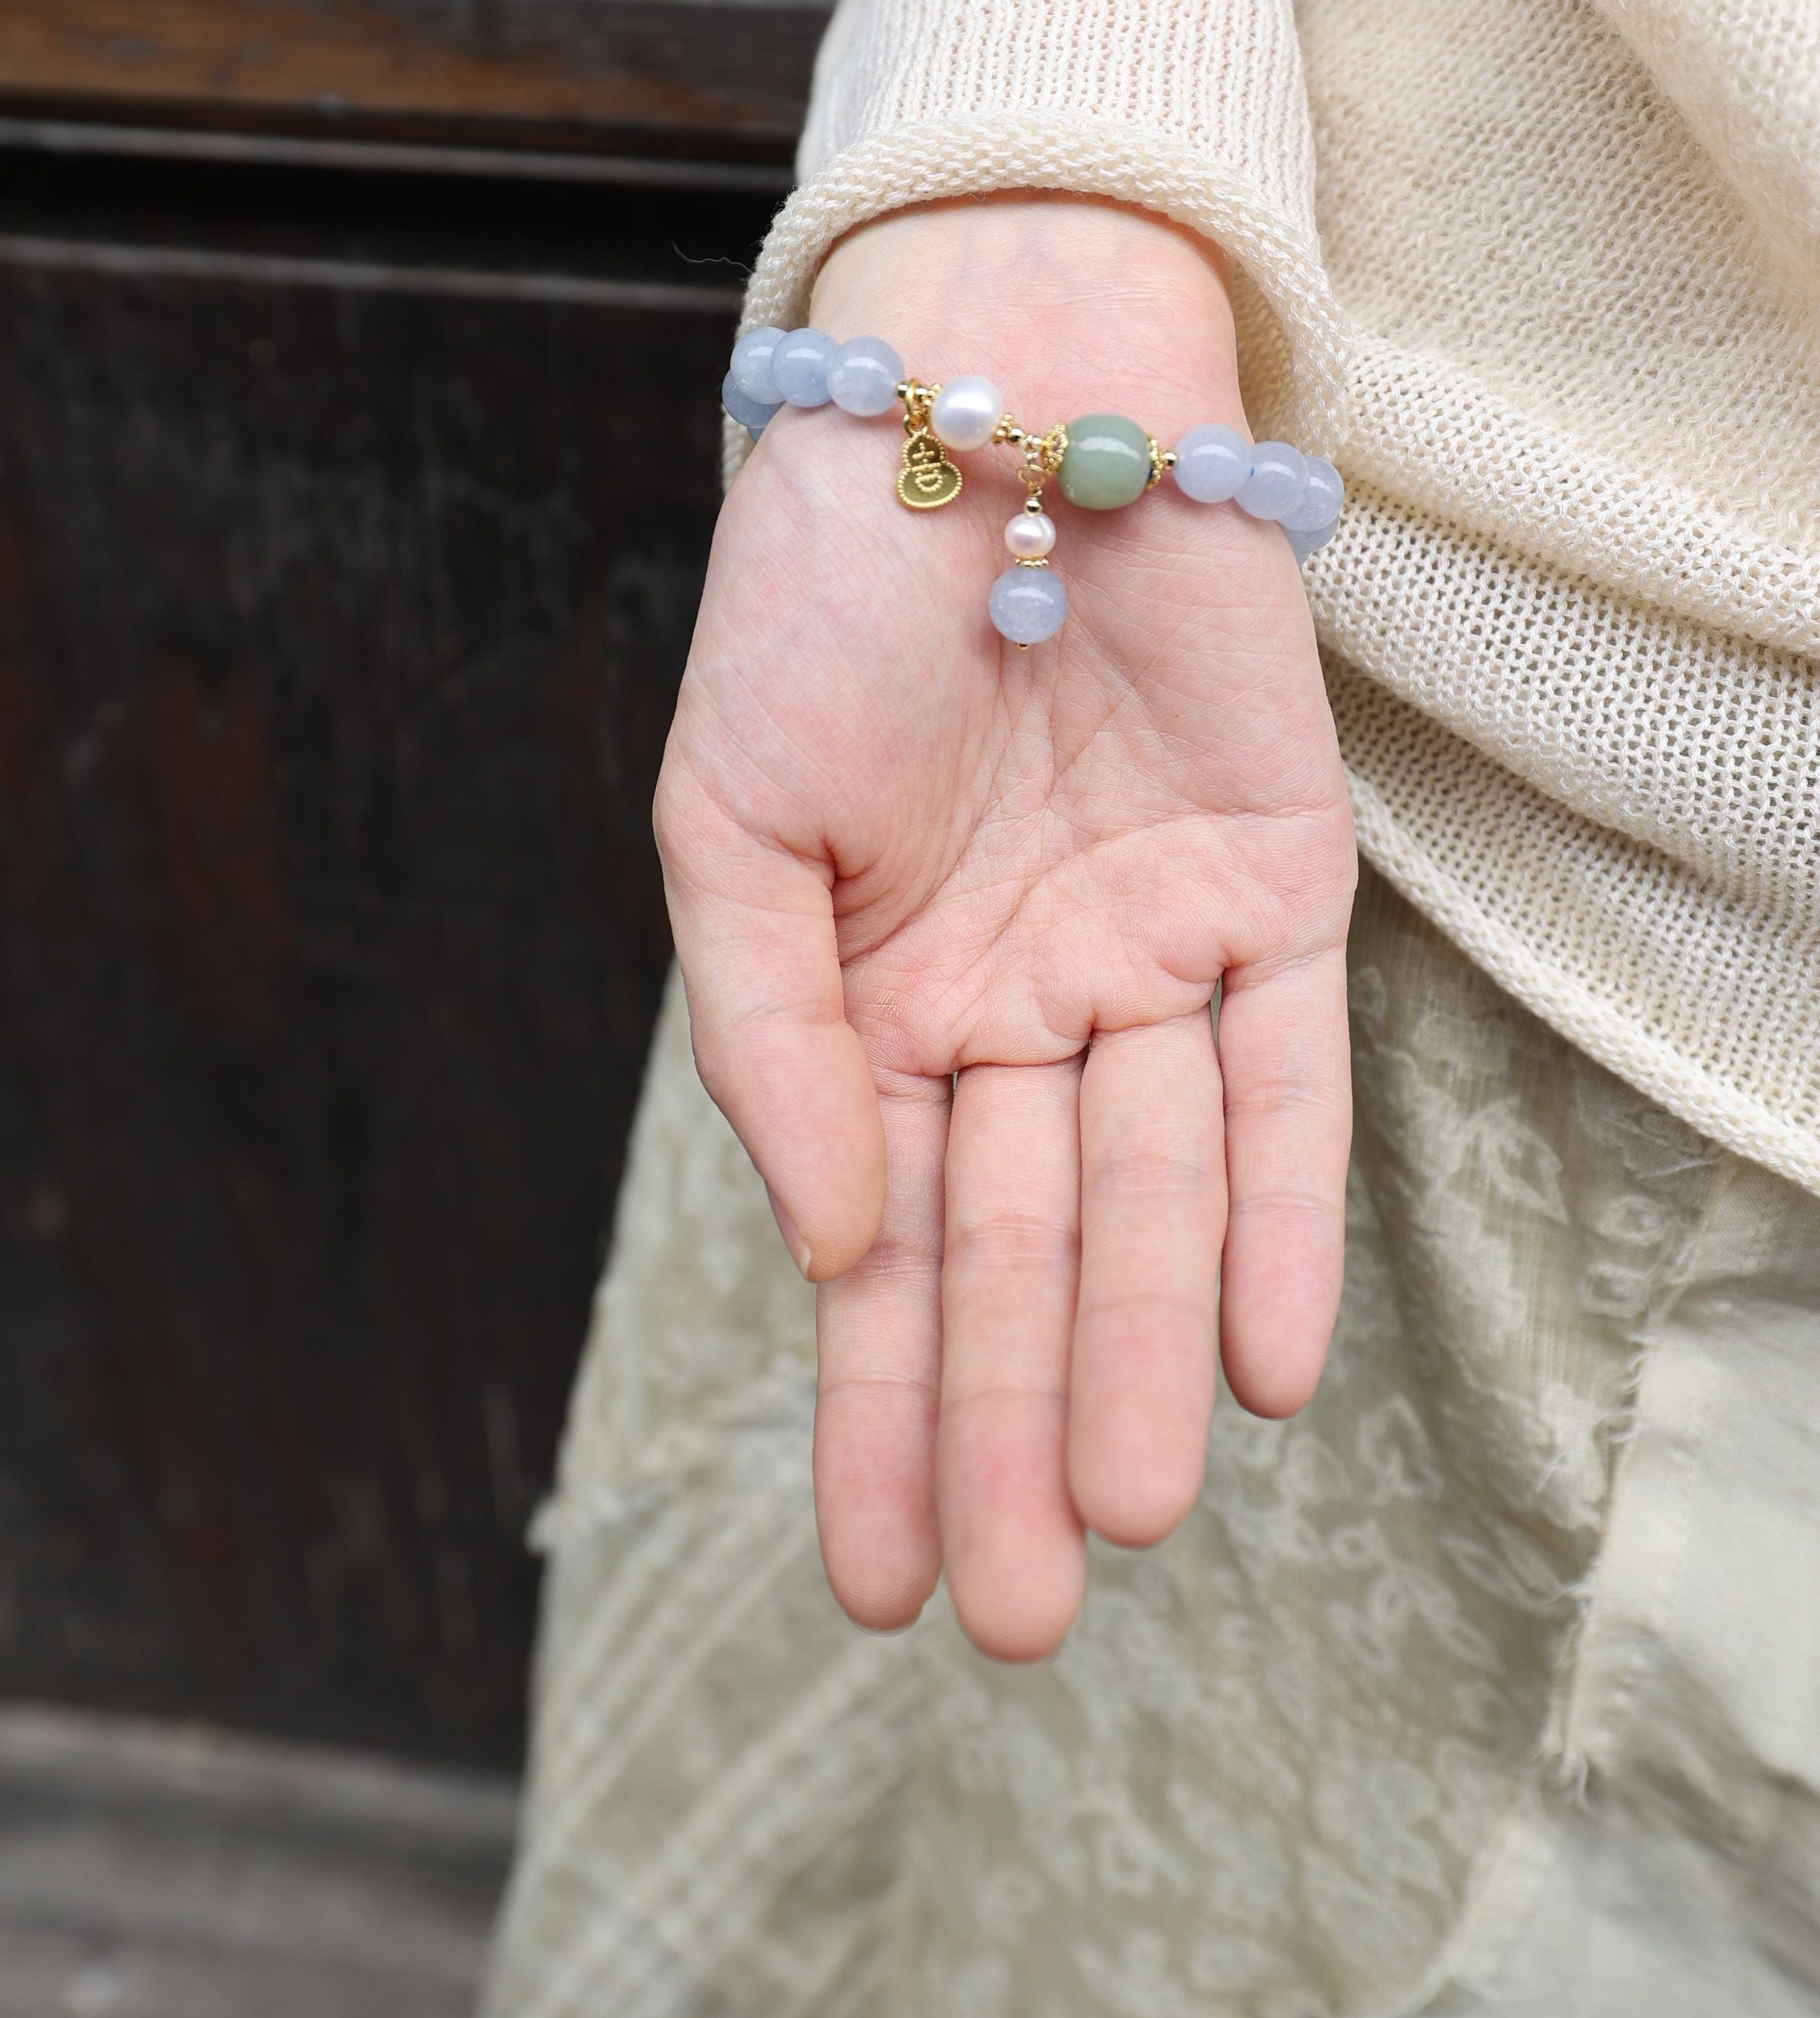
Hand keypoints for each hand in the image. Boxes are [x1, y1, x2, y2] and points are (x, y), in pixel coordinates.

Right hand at [654, 198, 1355, 1659]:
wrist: (980, 397)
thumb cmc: (820, 601)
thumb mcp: (726, 829)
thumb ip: (774, 1045)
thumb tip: (838, 1245)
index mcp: (875, 1003)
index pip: (882, 1252)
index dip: (877, 1417)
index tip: (874, 1585)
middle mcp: (1018, 1000)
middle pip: (1023, 1252)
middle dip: (1012, 1432)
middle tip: (1020, 1620)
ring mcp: (1150, 947)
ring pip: (1153, 1193)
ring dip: (1135, 1355)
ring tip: (1124, 1524)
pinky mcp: (1279, 882)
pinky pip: (1290, 1076)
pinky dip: (1281, 1213)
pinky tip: (1262, 1364)